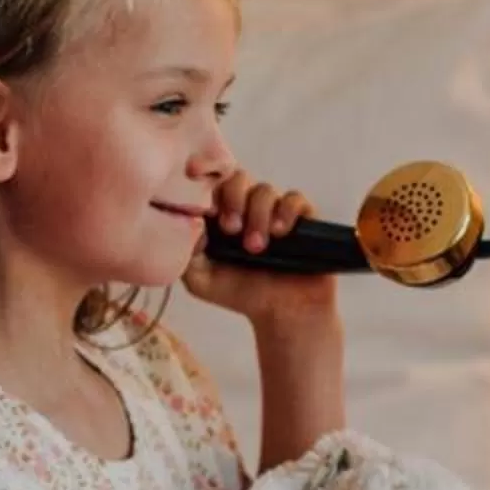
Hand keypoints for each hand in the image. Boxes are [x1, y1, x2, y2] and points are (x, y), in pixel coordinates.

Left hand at [181, 172, 337, 329]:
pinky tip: (279, 233)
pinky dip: (286, 211)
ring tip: (257, 248)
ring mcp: (275, 211)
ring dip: (257, 216)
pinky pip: (295, 199)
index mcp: (222, 215)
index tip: (196, 181)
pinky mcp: (302, 218)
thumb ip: (187, 253)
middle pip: (238, 178)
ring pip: (265, 190)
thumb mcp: (200, 281)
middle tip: (231, 229)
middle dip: (232, 199)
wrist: (282, 314)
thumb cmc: (241, 294)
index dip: (204, 175)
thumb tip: (192, 222)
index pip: (212, 182)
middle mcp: (248, 207)